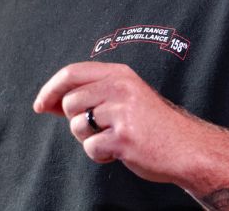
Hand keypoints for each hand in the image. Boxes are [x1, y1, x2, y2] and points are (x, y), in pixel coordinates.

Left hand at [32, 61, 197, 183]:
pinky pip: (91, 148)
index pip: (71, 73)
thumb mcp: (123, 98)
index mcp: (119, 74)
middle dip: (76, 121)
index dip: (50, 89)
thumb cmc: (152, 125)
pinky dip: (100, 155)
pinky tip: (119, 151)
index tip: (40, 104)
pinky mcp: (123, 137)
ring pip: (77, 126)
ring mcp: (122, 112)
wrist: (187, 148)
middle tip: (100, 128)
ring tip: (113, 138)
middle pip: (70, 103)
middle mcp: (120, 88)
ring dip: (89, 139)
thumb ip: (89, 95)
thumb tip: (46, 102)